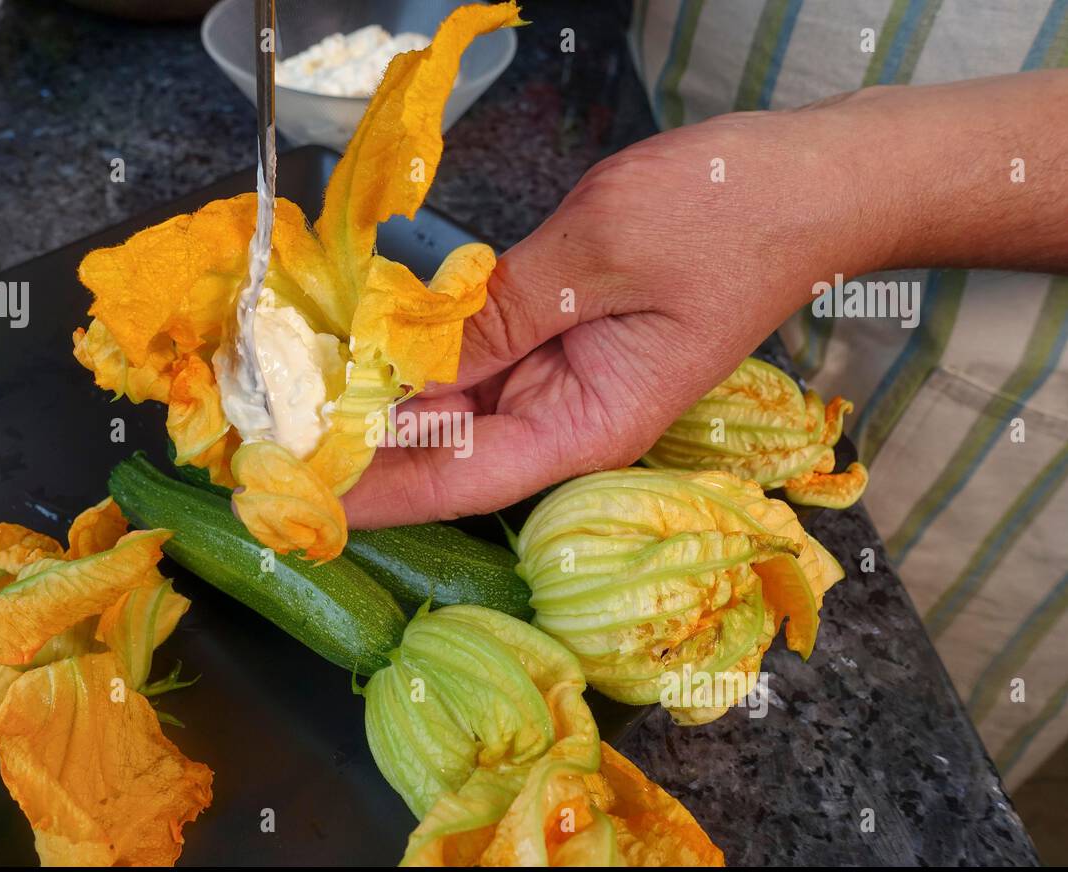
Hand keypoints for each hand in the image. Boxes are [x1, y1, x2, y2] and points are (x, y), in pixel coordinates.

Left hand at [343, 72, 1067, 527]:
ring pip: (451, 408)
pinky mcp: (553, 336)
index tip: (296, 493)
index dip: (374, 490)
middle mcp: (568, 417)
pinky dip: (414, 355)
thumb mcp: (598, 257)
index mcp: (590, 425)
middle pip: (446, 454)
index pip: (462, 479)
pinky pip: (471, 358)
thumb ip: (498, 310)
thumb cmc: (727, 216)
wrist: (802, 181)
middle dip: (358, 450)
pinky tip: (355, 348)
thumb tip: (406, 356)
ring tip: (289, 404)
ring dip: (376, 403)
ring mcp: (560, 377)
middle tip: (265, 445)